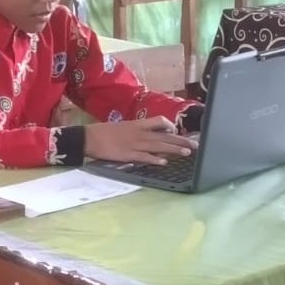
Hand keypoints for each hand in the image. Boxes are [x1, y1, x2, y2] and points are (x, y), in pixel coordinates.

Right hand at [84, 116, 198, 165]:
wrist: (89, 138)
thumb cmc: (103, 132)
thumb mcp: (121, 127)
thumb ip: (134, 130)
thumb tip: (144, 134)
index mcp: (137, 124)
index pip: (160, 121)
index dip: (170, 126)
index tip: (177, 131)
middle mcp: (139, 133)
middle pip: (165, 135)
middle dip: (181, 140)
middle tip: (195, 144)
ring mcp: (135, 144)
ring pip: (159, 146)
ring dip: (174, 149)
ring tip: (188, 152)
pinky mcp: (129, 155)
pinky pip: (145, 157)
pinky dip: (155, 159)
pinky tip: (165, 162)